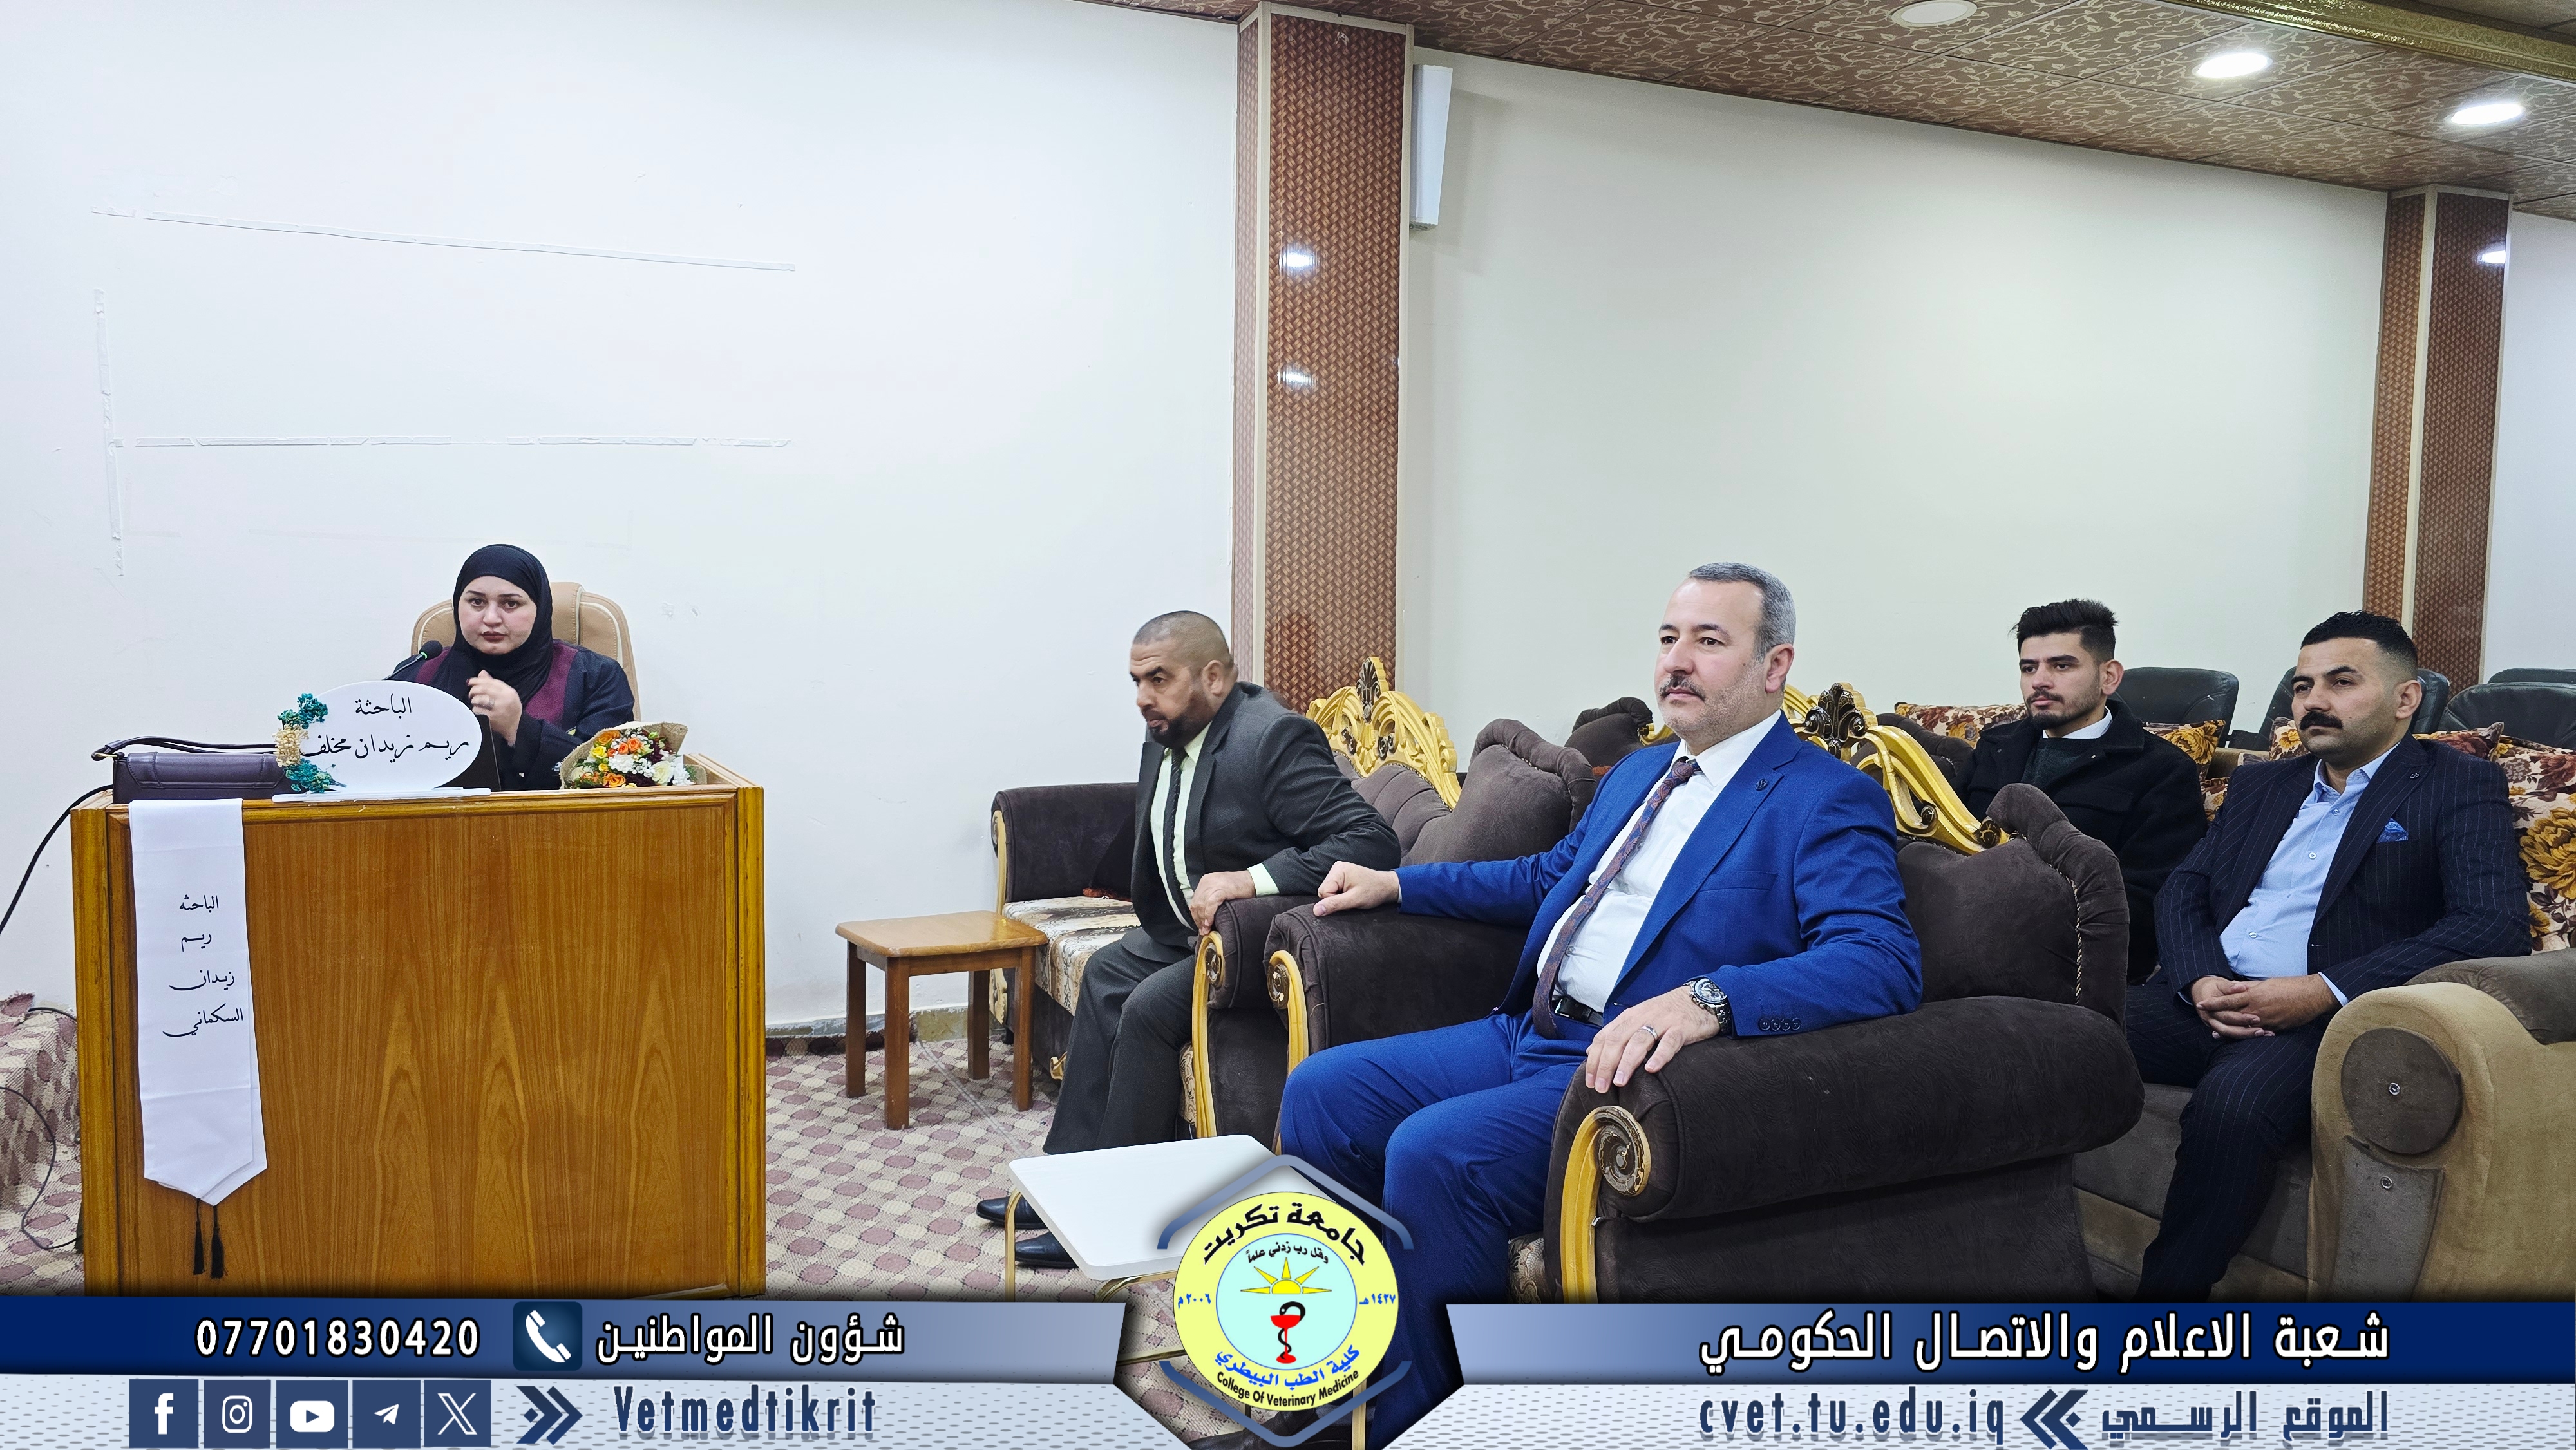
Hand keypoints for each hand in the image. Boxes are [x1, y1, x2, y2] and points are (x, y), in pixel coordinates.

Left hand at [466, 670, 524, 744]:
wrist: (518, 728)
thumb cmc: (511, 710)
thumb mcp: (507, 695)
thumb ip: (494, 684)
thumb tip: (482, 673)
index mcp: (509, 692)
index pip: (491, 682)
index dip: (478, 680)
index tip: (470, 681)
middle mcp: (505, 699)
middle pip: (483, 689)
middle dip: (474, 690)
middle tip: (471, 693)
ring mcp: (499, 709)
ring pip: (479, 700)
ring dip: (474, 701)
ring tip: (476, 703)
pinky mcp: (492, 718)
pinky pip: (477, 711)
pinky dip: (475, 710)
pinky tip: (478, 712)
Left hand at [1189, 870, 1255, 932]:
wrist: (1254, 881)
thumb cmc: (1240, 887)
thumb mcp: (1221, 889)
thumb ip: (1211, 897)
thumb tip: (1203, 914)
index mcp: (1206, 881)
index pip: (1195, 900)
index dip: (1196, 915)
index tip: (1200, 925)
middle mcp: (1207, 882)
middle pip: (1196, 904)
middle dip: (1198, 919)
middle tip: (1203, 930)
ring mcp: (1214, 884)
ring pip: (1201, 905)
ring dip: (1203, 920)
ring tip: (1207, 929)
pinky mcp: (1222, 889)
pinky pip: (1210, 904)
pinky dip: (1209, 915)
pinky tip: (1210, 922)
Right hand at [1312, 861, 1400, 916]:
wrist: (1386, 886)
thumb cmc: (1374, 891)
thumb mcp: (1354, 900)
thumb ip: (1334, 904)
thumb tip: (1316, 910)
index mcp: (1338, 870)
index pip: (1323, 892)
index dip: (1334, 901)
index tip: (1349, 900)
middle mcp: (1337, 867)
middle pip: (1324, 891)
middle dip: (1336, 899)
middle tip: (1351, 898)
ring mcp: (1339, 870)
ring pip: (1328, 891)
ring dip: (1339, 897)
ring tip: (1353, 895)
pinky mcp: (1341, 875)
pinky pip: (1333, 888)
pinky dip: (1341, 894)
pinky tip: (1351, 892)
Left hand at [1583, 985, 1721, 1092]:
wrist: (1699, 998)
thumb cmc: (1667, 1013)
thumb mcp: (1638, 1019)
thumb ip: (1616, 1033)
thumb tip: (1592, 1051)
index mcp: (1629, 1017)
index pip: (1604, 1037)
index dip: (1594, 1059)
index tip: (1589, 1080)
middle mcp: (1642, 1017)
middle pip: (1618, 1040)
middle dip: (1606, 1064)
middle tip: (1601, 1086)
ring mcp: (1662, 1022)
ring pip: (1639, 1041)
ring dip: (1627, 1062)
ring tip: (1620, 1081)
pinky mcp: (1681, 1028)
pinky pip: (1669, 1042)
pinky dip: (1659, 1055)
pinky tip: (1652, 1069)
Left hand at [2192, 975, 2334, 1038]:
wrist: (2312, 996)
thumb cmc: (2290, 986)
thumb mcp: (2266, 982)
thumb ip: (2249, 986)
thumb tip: (2234, 986)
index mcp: (2254, 995)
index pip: (2227, 1000)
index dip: (2212, 1003)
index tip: (2200, 1004)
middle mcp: (2257, 1009)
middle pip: (2232, 1016)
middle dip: (2217, 1018)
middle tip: (2203, 1019)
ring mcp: (2266, 1021)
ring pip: (2243, 1028)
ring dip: (2229, 1031)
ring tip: (2217, 1033)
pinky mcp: (2276, 1028)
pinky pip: (2258, 1034)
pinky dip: (2248, 1036)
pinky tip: (2241, 1038)